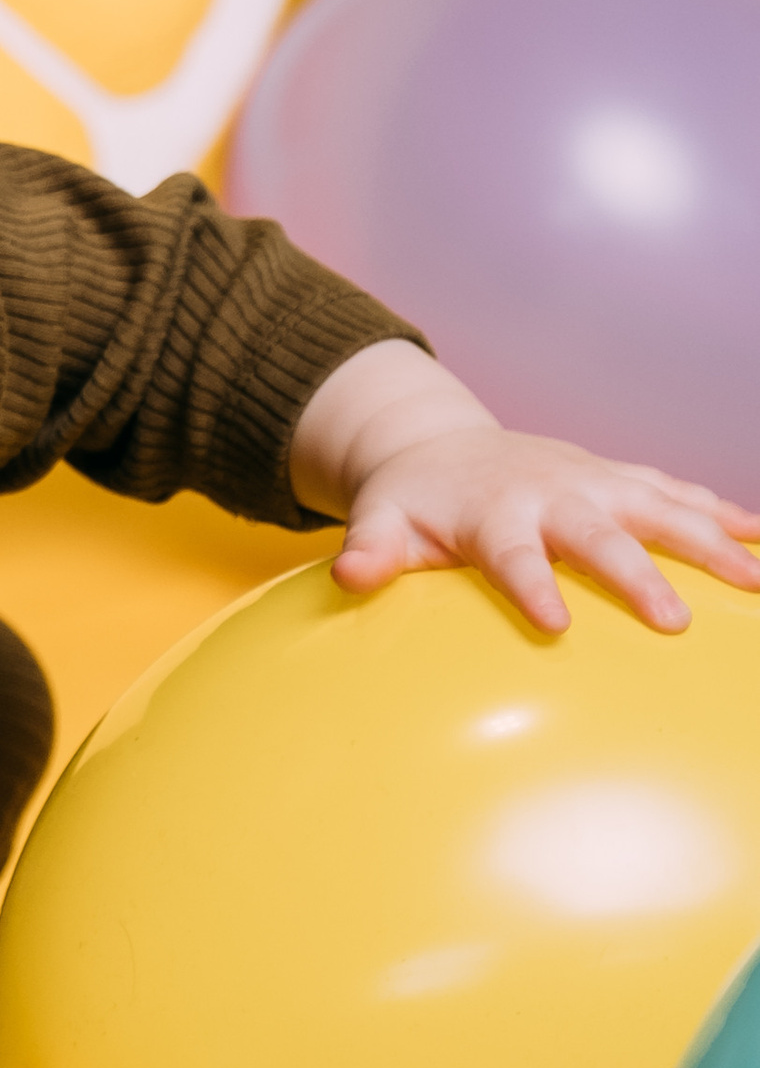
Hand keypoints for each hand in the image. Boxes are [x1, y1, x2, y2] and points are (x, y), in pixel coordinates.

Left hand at [294, 342, 759, 632]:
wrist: (440, 443)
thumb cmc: (412, 500)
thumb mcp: (381, 519)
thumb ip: (369, 547)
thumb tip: (348, 575)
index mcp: (492, 513)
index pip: (511, 554)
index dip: (531, 585)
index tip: (554, 624)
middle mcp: (549, 493)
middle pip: (598, 535)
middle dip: (636, 575)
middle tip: (674, 620)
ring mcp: (589, 480)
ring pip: (656, 507)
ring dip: (706, 539)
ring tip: (754, 580)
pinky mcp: (614, 476)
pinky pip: (673, 491)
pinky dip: (718, 510)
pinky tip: (758, 539)